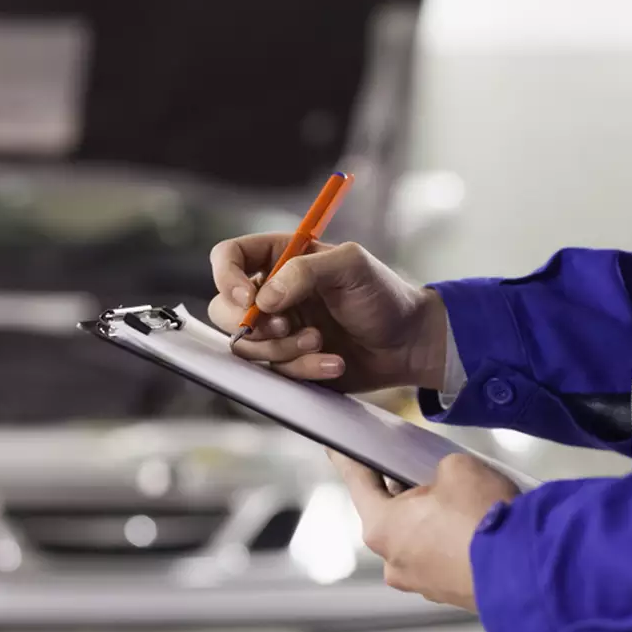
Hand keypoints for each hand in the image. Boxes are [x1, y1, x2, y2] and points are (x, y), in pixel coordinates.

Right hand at [208, 234, 448, 391]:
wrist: (408, 343)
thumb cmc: (383, 295)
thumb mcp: (351, 267)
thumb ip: (304, 271)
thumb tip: (263, 299)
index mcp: (280, 258)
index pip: (228, 257)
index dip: (227, 278)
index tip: (249, 300)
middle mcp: (271, 293)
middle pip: (223, 309)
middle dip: (253, 325)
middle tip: (285, 326)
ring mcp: (277, 330)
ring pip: (246, 347)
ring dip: (282, 350)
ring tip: (320, 342)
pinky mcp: (287, 362)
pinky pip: (274, 373)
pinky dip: (304, 370)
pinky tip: (333, 362)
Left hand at [328, 450, 519, 611]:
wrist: (530, 571)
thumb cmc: (485, 518)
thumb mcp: (457, 467)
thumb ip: (436, 469)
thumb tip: (443, 481)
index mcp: (381, 527)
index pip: (358, 482)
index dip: (349, 459)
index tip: (337, 449)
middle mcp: (393, 561)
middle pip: (389, 514)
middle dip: (405, 491)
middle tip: (424, 470)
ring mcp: (420, 583)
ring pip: (417, 539)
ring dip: (432, 520)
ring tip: (462, 500)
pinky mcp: (448, 594)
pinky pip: (442, 558)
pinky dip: (452, 542)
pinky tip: (475, 526)